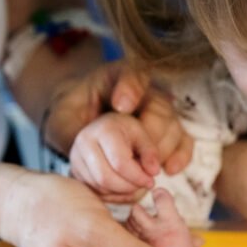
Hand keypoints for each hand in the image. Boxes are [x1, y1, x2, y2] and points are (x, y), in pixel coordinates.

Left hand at [43, 61, 192, 172]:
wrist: (83, 125)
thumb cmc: (72, 118)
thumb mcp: (61, 119)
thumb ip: (71, 129)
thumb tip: (88, 145)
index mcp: (116, 77)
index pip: (132, 74)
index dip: (130, 88)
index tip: (121, 106)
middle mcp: (145, 91)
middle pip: (159, 106)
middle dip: (148, 134)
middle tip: (133, 159)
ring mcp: (160, 111)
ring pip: (174, 125)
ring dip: (161, 151)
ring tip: (143, 171)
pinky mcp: (170, 131)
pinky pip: (185, 141)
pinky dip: (180, 156)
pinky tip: (169, 170)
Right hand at [69, 113, 159, 202]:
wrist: (105, 129)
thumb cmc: (126, 131)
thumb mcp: (142, 135)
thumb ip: (150, 152)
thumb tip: (153, 172)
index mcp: (103, 130)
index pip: (119, 162)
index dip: (138, 176)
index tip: (151, 180)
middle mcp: (84, 143)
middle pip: (106, 178)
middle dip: (129, 187)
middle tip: (143, 185)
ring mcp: (76, 158)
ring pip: (99, 187)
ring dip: (121, 192)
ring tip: (134, 184)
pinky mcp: (75, 171)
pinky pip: (94, 190)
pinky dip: (112, 194)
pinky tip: (123, 186)